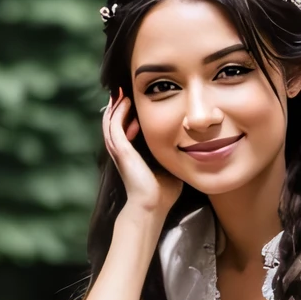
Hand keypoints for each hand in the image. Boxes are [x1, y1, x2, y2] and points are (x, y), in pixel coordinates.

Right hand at [103, 90, 182, 217]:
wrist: (153, 206)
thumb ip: (173, 155)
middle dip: (119, 107)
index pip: (125, 130)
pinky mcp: (121, 150)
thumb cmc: (163, 193)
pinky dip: (117, 113)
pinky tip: (124, 102)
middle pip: (114, 123)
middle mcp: (122, 152)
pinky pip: (114, 126)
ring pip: (110, 122)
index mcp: (131, 156)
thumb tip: (190, 147)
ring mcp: (119, 150)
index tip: (137, 105)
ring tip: (122, 94)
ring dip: (116, 107)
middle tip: (124, 92)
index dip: (128, 116)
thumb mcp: (169, 167)